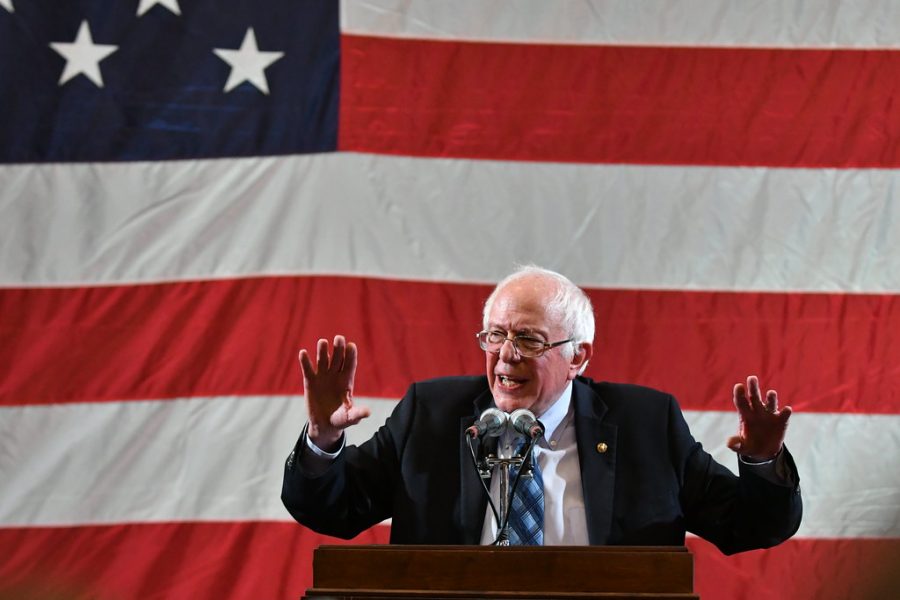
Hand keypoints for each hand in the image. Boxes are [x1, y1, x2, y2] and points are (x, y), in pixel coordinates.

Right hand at [299, 335, 370, 451]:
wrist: (324, 425)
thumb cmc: (340, 419)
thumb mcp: (349, 417)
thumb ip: (357, 414)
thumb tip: (368, 413)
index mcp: (347, 381)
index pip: (350, 365)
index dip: (351, 355)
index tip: (351, 346)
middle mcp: (335, 375)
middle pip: (338, 359)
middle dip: (339, 349)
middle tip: (339, 338)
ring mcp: (323, 377)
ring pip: (323, 360)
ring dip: (323, 351)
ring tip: (323, 342)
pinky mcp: (310, 382)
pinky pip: (308, 370)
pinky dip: (305, 362)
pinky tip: (303, 353)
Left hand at [726, 375, 791, 460]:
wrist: (764, 451)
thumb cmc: (749, 445)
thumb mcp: (741, 446)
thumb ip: (736, 444)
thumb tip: (729, 443)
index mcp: (745, 414)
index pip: (741, 402)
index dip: (739, 394)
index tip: (739, 386)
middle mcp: (757, 411)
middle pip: (754, 397)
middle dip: (753, 387)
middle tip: (752, 378)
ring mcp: (769, 414)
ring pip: (770, 403)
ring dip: (771, 398)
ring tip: (771, 393)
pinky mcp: (781, 421)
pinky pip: (784, 415)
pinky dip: (786, 412)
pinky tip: (787, 410)